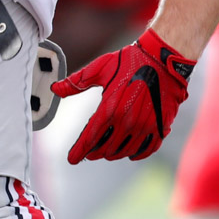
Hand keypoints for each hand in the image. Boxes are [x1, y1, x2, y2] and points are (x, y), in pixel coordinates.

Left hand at [51, 27, 195, 162]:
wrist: (162, 59)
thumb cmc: (129, 61)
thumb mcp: (99, 68)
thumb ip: (76, 82)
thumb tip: (55, 88)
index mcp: (109, 108)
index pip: (90, 138)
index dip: (79, 151)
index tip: (72, 159)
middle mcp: (126, 121)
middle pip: (105, 148)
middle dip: (94, 152)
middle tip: (88, 153)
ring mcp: (145, 126)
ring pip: (124, 152)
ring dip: (112, 154)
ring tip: (106, 152)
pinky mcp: (160, 127)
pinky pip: (146, 149)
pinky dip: (136, 154)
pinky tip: (129, 153)